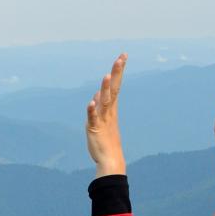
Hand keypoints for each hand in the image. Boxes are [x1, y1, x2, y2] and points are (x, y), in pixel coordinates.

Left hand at [85, 54, 127, 176]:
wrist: (110, 159)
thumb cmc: (106, 139)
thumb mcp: (102, 119)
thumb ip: (100, 106)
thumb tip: (97, 94)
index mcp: (111, 108)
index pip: (116, 85)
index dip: (119, 71)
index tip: (123, 55)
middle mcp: (108, 111)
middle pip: (113, 89)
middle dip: (116, 73)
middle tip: (121, 58)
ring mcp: (102, 119)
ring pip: (104, 101)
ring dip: (105, 89)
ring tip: (106, 76)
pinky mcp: (94, 129)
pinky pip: (93, 118)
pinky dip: (92, 110)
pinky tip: (91, 103)